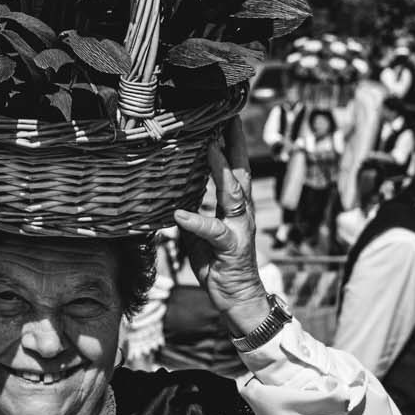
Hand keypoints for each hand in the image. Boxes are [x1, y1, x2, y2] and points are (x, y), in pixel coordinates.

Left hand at [173, 121, 271, 334]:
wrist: (239, 298)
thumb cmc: (220, 265)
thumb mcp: (201, 235)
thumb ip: (192, 213)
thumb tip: (172, 197)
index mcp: (235, 207)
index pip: (234, 169)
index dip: (229, 143)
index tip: (223, 117)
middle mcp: (241, 212)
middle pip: (241, 170)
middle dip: (235, 142)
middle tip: (228, 116)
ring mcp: (239, 228)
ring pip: (233, 192)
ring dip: (221, 169)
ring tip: (210, 147)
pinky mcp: (230, 247)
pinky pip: (213, 231)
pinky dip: (196, 221)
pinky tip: (180, 214)